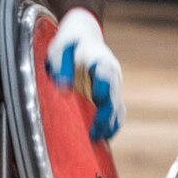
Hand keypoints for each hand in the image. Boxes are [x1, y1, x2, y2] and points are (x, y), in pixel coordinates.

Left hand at [46, 8, 124, 141]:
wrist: (83, 38)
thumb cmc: (69, 45)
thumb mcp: (60, 49)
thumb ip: (62, 66)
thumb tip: (63, 89)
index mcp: (98, 58)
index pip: (105, 71)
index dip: (104, 84)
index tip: (98, 97)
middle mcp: (110, 73)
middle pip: (113, 95)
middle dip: (105, 114)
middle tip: (94, 131)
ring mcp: (113, 86)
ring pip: (117, 107)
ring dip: (109, 125)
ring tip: (96, 139)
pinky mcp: (111, 97)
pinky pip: (116, 114)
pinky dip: (111, 126)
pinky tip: (102, 139)